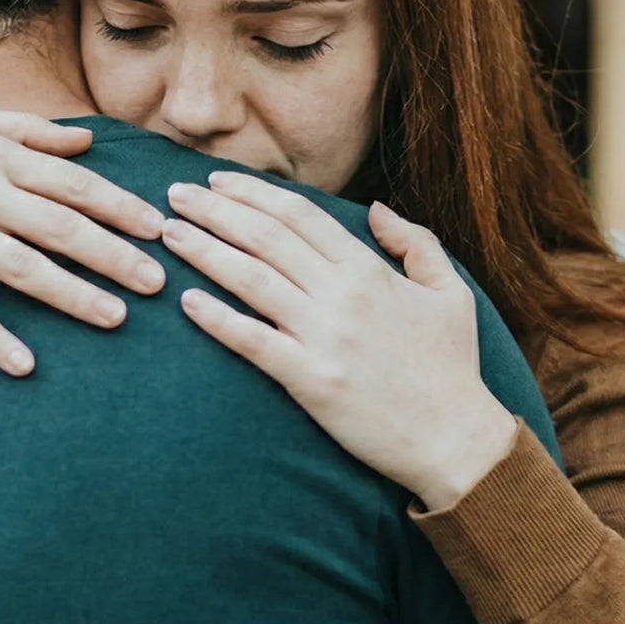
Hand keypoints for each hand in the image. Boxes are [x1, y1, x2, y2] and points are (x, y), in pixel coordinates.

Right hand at [0, 105, 166, 376]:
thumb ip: (30, 130)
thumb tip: (89, 142)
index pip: (72, 183)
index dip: (119, 206)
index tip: (157, 227)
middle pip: (60, 228)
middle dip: (114, 255)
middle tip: (156, 280)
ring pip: (24, 270)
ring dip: (74, 295)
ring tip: (118, 316)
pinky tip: (27, 366)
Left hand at [163, 171, 515, 508]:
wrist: (457, 442)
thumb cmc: (451, 368)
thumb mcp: (451, 293)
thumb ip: (415, 243)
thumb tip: (374, 208)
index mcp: (369, 270)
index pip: (298, 214)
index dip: (252, 192)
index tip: (217, 182)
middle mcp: (342, 295)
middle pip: (265, 236)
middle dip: (213, 210)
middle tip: (175, 194)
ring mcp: (324, 337)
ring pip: (250, 279)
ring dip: (204, 251)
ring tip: (168, 234)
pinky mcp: (311, 381)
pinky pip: (252, 342)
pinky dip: (216, 319)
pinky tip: (186, 301)